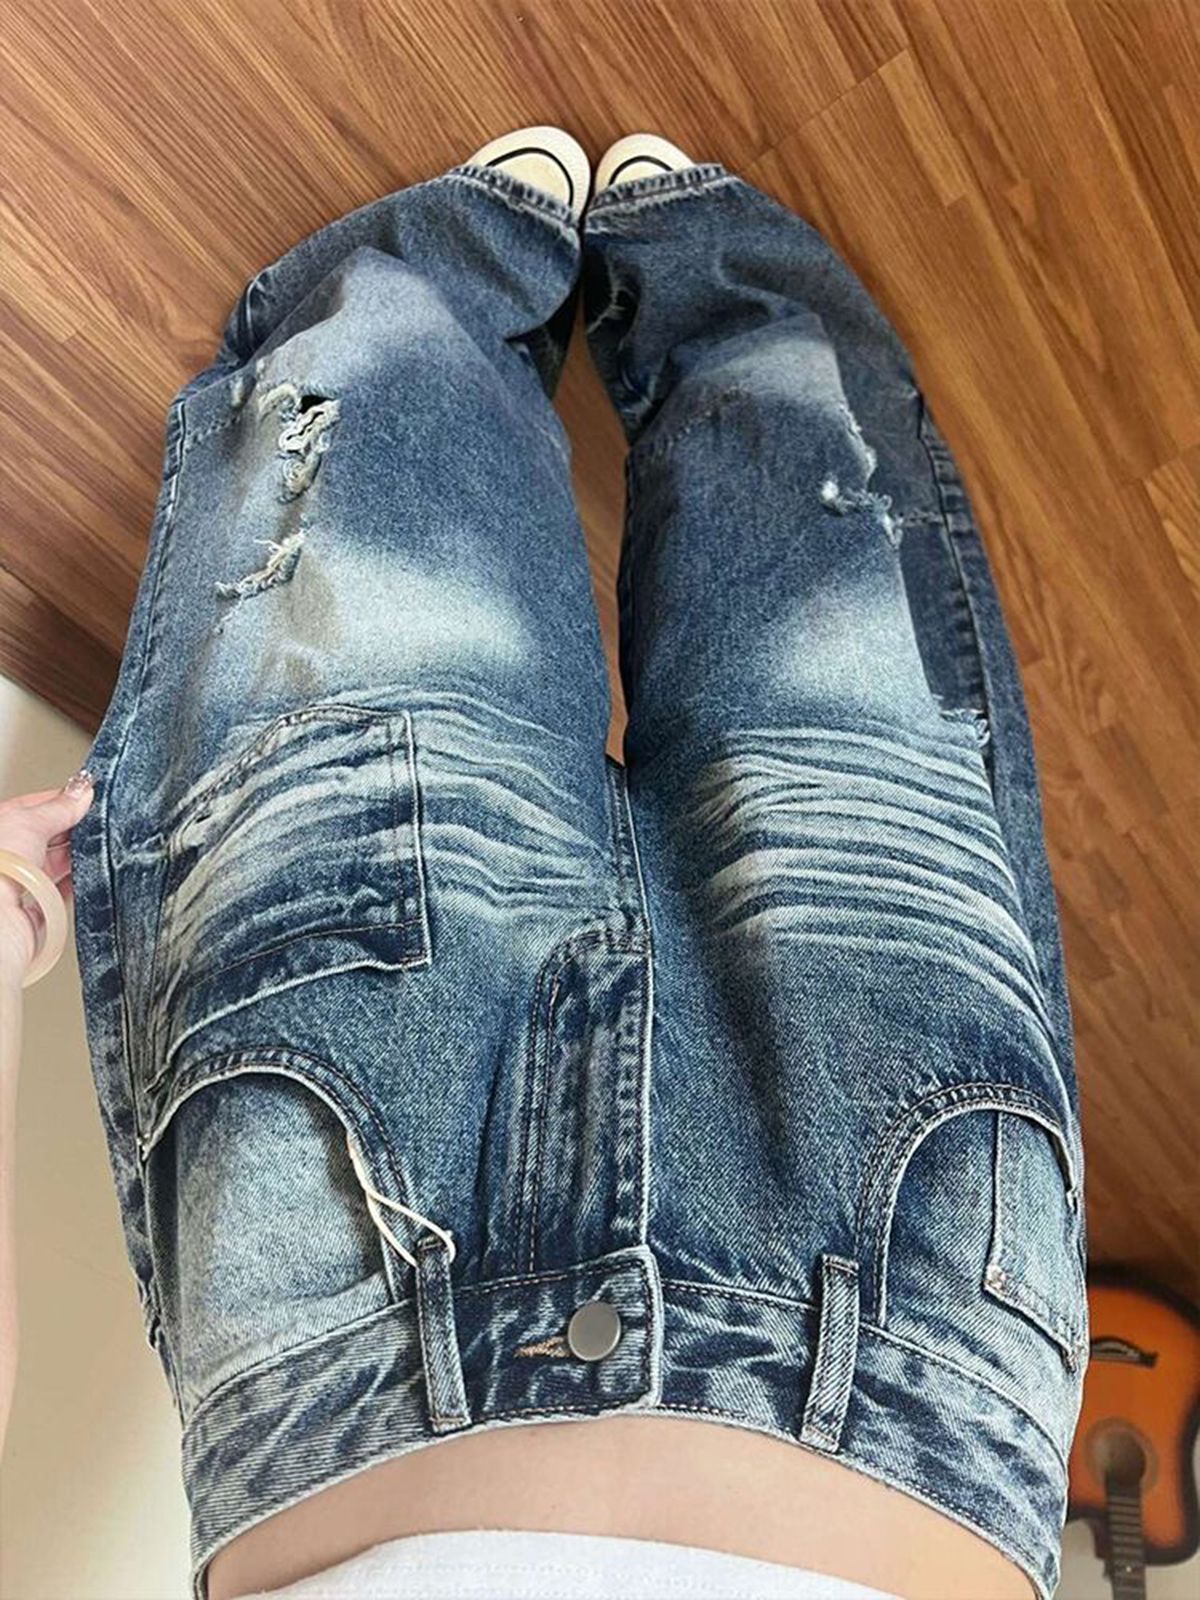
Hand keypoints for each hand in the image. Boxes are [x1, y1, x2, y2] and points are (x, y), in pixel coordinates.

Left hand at [0, 772, 93, 985]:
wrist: (0, 920)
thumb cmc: (0, 867)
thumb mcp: (30, 822)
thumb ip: (59, 807)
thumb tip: (81, 791)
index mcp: (0, 828)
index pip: (33, 807)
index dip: (61, 800)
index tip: (88, 796)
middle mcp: (8, 856)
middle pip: (47, 836)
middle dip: (72, 829)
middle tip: (97, 822)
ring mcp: (22, 884)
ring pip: (56, 864)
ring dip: (77, 857)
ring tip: (97, 848)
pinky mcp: (37, 910)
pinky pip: (63, 892)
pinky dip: (79, 884)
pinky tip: (90, 876)